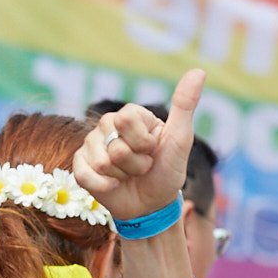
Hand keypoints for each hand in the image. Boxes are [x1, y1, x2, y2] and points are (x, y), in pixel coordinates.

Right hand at [73, 68, 204, 219]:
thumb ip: (185, 105)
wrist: (152, 205)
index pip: (126, 119)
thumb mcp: (180, 139)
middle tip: (143, 166)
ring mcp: (91, 145)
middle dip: (136, 163)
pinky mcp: (79, 166)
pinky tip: (114, 186)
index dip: (143, 142)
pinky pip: (86, 176)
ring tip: (130, 176)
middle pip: (116, 145)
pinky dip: (106, 187)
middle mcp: (107, 126)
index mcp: (130, 115)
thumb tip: (199, 71)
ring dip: (123, 176)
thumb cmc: (167, 171)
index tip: (153, 149)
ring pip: (102, 162)